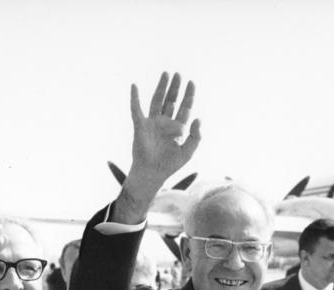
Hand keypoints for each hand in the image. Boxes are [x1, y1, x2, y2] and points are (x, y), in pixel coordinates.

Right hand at [122, 72, 200, 206]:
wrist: (152, 173)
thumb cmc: (170, 164)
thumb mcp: (188, 151)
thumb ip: (196, 136)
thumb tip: (199, 118)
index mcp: (177, 128)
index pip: (185, 108)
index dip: (189, 95)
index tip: (191, 83)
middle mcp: (165, 122)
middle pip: (171, 100)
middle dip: (175, 88)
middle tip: (179, 74)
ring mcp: (152, 122)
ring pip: (157, 100)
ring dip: (161, 87)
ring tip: (166, 74)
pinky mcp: (140, 125)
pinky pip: (136, 109)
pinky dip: (134, 98)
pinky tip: (134, 86)